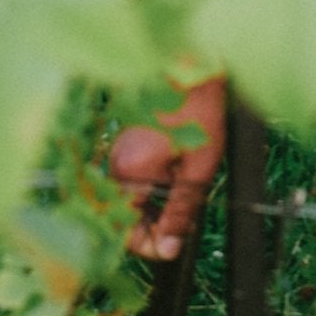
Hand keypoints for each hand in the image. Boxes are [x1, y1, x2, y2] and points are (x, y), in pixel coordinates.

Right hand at [111, 79, 225, 259]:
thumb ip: (180, 211)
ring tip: (181, 195)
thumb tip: (168, 248)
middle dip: (151, 226)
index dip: (148, 245)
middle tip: (180, 224)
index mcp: (130, 171)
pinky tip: (173, 179)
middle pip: (124, 216)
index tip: (172, 247)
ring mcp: (118, 153)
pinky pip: (131, 181)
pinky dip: (150, 189)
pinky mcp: (126, 145)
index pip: (124, 229)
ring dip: (151, 208)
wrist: (194, 66)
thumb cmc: (199, 112)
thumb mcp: (198, 168)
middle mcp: (116, 164)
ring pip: (128, 200)